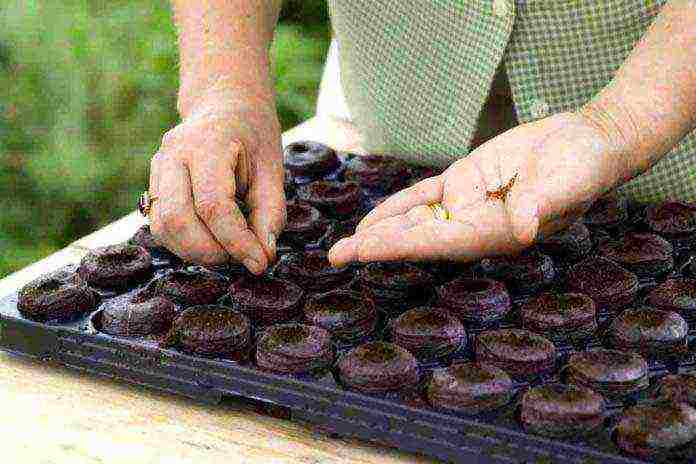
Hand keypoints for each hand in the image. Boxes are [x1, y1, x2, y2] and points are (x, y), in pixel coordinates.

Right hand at [149, 87, 285, 273]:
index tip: (260, 263)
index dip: (236, 242)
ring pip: (163, 227)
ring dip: (196, 252)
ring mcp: (157, 168)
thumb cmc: (253, 136)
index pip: (213, 206)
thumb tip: (262, 257)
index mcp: (206, 145)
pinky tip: (212, 242)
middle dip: (211, 251)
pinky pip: (160, 225)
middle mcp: (173, 155)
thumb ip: (270, 214)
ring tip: (229, 251)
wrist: (225, 104)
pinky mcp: (153, 184)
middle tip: (242, 258)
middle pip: (178, 220)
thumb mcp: (273, 170)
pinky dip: (185, 244)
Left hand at [328, 111, 624, 265]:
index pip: (440, 242)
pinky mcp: (465, 181)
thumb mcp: (567, 181)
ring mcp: (467, 204)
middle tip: (336, 257)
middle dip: (377, 247)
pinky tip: (373, 218)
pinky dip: (399, 206)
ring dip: (379, 230)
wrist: (587, 141)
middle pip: (417, 238)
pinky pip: (425, 196)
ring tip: (343, 245)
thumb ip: (541, 204)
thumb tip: (522, 229)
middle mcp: (475, 225)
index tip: (366, 249)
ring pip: (415, 220)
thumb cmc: (584, 164)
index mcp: (496, 233)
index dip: (402, 245)